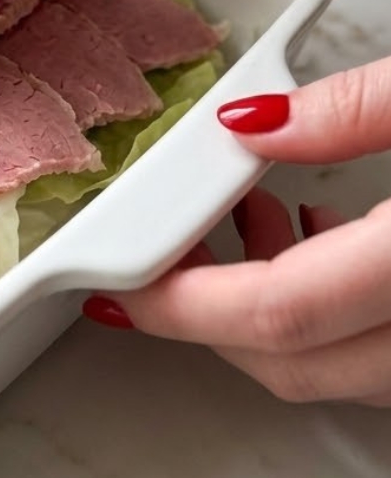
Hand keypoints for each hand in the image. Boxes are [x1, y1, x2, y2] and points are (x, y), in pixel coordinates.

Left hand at [90, 57, 390, 406]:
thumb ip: (350, 111)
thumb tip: (247, 124)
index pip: (275, 312)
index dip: (179, 303)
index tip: (114, 283)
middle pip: (290, 358)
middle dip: (203, 306)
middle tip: (160, 244)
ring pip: (333, 366)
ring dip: (264, 305)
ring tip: (244, 212)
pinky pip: (377, 354)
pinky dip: (325, 312)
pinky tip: (318, 234)